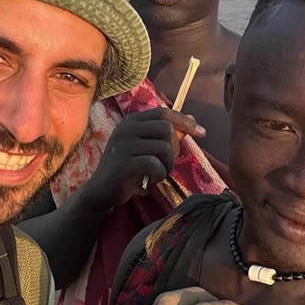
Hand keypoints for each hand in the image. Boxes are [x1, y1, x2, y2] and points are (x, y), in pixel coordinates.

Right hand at [87, 108, 205, 206]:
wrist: (101, 190)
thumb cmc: (128, 168)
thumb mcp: (146, 147)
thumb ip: (166, 134)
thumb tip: (193, 120)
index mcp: (131, 121)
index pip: (164, 113)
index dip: (185, 122)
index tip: (202, 133)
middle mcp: (125, 128)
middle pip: (167, 129)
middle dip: (175, 149)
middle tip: (166, 164)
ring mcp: (123, 144)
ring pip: (164, 148)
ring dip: (167, 165)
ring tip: (157, 173)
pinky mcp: (124, 163)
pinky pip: (155, 164)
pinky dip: (158, 175)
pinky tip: (149, 181)